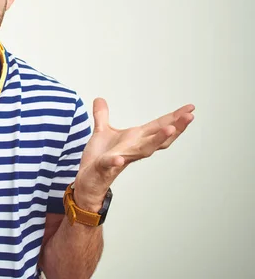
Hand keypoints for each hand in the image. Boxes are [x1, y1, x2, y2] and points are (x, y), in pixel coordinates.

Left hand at [74, 98, 194, 209]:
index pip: (159, 126)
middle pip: (159, 138)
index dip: (174, 117)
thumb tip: (99, 99)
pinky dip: (115, 161)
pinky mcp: (106, 166)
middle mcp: (134, 148)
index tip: (190, 108)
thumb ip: (102, 116)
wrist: (88, 179)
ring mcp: (122, 157)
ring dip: (157, 140)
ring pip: (144, 150)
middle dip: (175, 127)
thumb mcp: (101, 131)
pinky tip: (119, 159)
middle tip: (189, 116)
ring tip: (170, 129)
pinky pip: (112, 163)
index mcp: (135, 139)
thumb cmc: (99, 157)